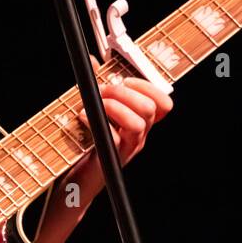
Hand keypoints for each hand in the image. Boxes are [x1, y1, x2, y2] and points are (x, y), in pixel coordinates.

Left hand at [36, 63, 173, 242]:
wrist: (78, 180)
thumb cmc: (88, 143)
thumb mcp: (95, 111)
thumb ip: (97, 86)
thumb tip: (92, 61)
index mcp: (141, 124)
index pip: (163, 103)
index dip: (147, 87)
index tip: (125, 80)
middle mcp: (139, 136)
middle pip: (150, 109)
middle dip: (125, 93)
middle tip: (103, 91)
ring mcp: (127, 148)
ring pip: (138, 124)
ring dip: (114, 106)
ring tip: (95, 104)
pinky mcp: (111, 157)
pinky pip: (113, 138)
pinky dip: (95, 121)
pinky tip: (83, 116)